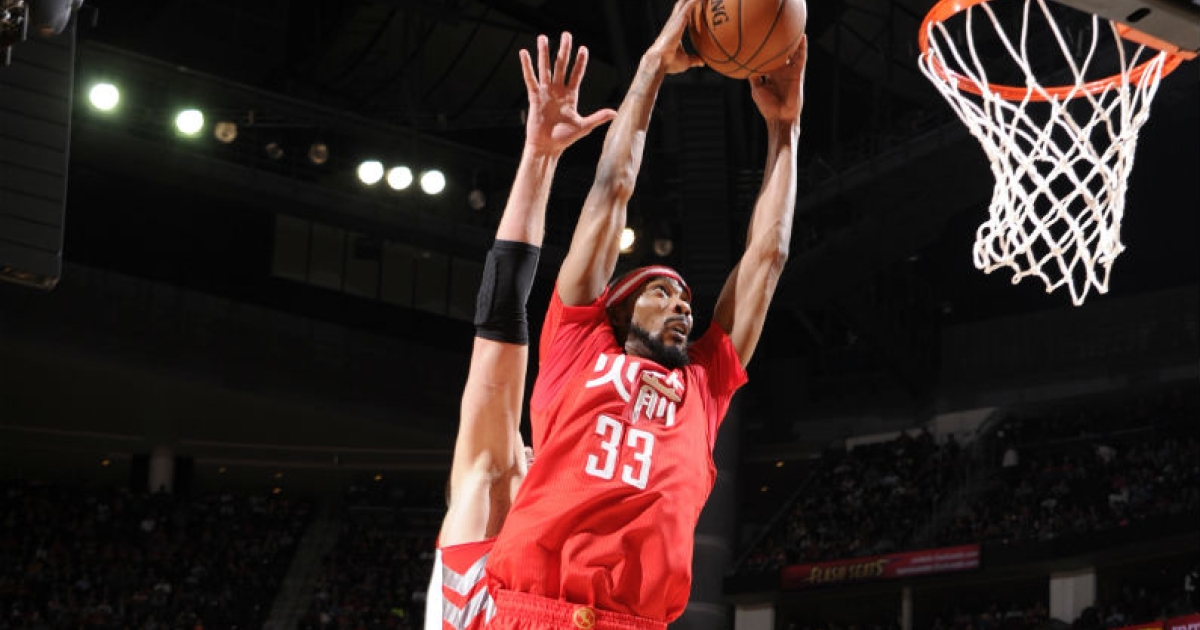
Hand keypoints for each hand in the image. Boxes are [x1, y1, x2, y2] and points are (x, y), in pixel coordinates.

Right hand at [520, 32, 616, 155]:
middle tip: (566, 34)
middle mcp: (558, 91)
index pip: (576, 74)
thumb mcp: (584, 126)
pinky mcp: (534, 98)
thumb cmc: (564, 138)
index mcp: (571, 96)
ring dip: (544, 53)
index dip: (580, 62)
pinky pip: (530, 79)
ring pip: (545, 68)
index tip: (583, 48)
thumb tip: (615, 113)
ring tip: (543, 37)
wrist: (547, 147)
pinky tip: (524, 53)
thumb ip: (598, 117)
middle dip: (564, 50)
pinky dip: (527, 66)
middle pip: (561, 65)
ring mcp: (546, 93)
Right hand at [645, 0, 704, 74]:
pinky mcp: (679, 19)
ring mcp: (676, 20)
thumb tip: (702, 62)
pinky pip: (690, 5)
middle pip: (682, 5)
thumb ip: (694, 59)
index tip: (698, 4)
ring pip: (685, 2)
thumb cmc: (669, 62)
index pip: (683, 15)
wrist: (659, 61)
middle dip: (689, 0)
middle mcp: (674, 22)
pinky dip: (696, 0)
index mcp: (675, 30)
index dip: (689, 8)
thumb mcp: (686, 60)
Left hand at [749, 35, 807, 124]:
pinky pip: (801, 59)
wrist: (779, 116)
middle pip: (781, 54)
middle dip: (781, 43)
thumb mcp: (757, 89)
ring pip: (792, 54)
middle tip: (778, 29)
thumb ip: (753, 77)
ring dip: (793, 42)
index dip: (767, 51)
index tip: (762, 39)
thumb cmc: (767, 106)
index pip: (769, 60)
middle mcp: (780, 72)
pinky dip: (802, 48)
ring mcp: (789, 72)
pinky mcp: (797, 74)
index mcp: (770, 75)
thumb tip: (745, 65)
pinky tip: (802, 37)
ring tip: (794, 27)